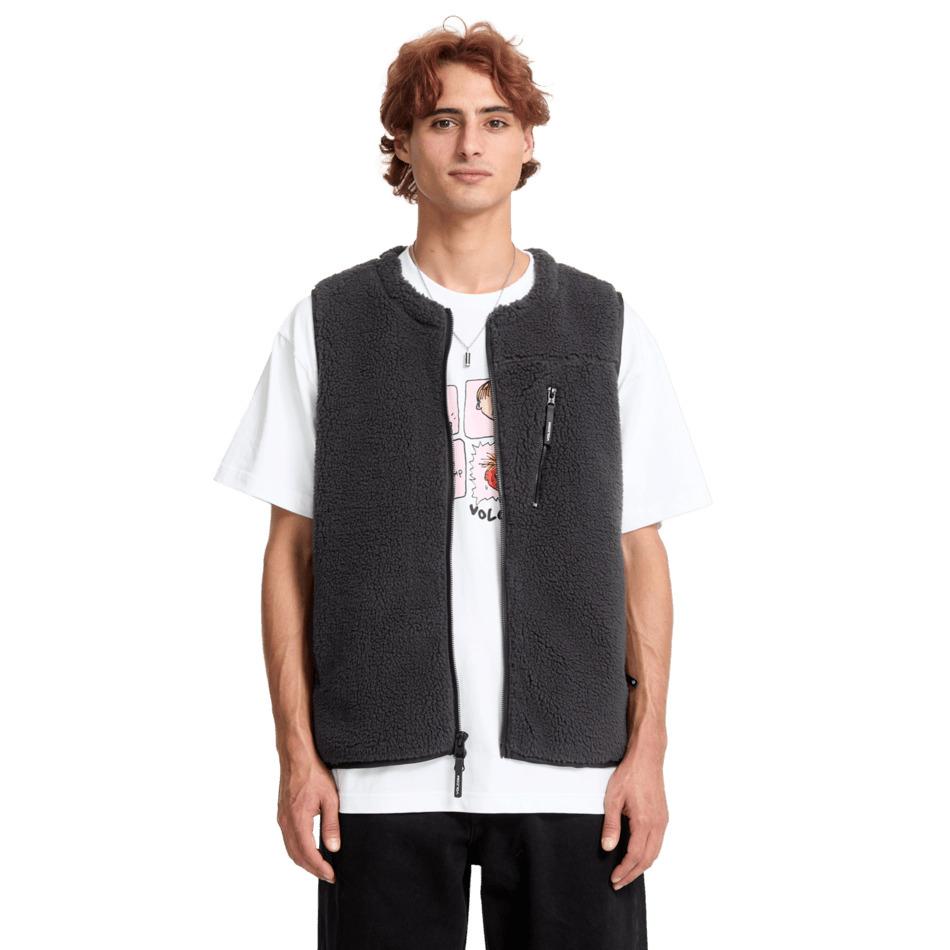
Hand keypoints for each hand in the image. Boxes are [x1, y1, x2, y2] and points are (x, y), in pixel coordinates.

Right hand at [276, 754, 340, 882]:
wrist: (296, 756)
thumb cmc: (313, 773)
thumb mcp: (330, 798)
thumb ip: (331, 825)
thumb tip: (333, 848)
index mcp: (298, 820)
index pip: (308, 853)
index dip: (320, 868)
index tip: (331, 875)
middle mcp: (286, 822)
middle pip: (296, 856)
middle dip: (312, 869)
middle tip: (328, 875)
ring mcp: (281, 818)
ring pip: (290, 849)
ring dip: (304, 861)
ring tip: (320, 866)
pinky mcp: (281, 814)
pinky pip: (287, 839)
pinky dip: (297, 850)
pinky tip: (308, 849)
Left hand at [600, 754, 668, 889]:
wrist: (647, 758)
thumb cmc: (629, 775)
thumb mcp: (613, 799)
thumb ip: (611, 825)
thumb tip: (607, 847)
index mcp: (645, 822)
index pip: (635, 855)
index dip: (624, 870)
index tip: (614, 879)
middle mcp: (658, 824)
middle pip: (648, 859)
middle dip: (633, 874)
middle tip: (619, 883)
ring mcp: (663, 821)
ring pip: (655, 853)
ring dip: (641, 866)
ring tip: (627, 873)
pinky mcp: (663, 816)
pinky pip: (657, 843)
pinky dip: (648, 855)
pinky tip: (637, 855)